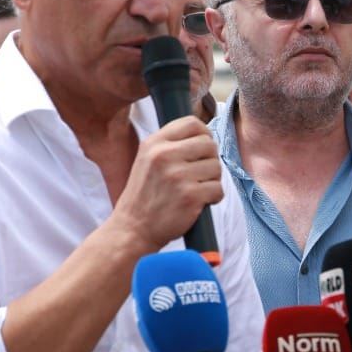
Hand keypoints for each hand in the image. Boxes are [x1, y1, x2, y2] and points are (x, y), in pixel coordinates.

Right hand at [110, 117, 223, 251]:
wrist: (133, 228)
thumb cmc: (144, 195)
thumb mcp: (147, 160)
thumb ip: (170, 144)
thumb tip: (203, 135)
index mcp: (154, 143)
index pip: (192, 123)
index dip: (204, 135)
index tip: (201, 150)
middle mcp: (164, 155)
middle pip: (209, 144)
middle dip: (210, 160)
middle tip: (199, 175)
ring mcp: (178, 175)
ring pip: (216, 167)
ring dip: (212, 180)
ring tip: (196, 189)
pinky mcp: (190, 196)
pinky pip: (218, 189)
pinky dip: (213, 197)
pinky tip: (199, 202)